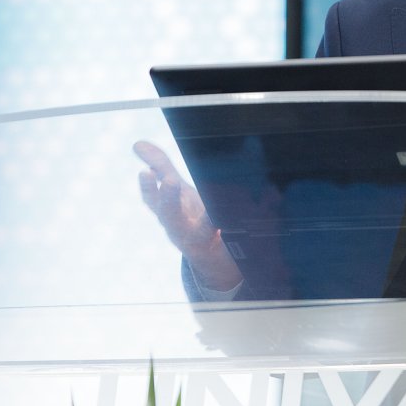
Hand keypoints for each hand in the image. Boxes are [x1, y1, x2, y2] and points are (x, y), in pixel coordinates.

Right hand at [132, 140, 242, 291]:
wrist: (215, 260)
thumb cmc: (192, 218)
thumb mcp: (176, 194)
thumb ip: (160, 168)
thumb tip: (137, 145)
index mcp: (170, 216)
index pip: (154, 202)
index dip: (149, 188)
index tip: (146, 173)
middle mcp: (183, 231)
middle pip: (171, 218)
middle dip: (169, 199)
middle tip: (169, 181)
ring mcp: (206, 242)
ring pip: (203, 231)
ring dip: (209, 216)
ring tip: (213, 204)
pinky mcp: (231, 248)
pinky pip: (241, 233)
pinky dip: (256, 212)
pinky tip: (269, 194)